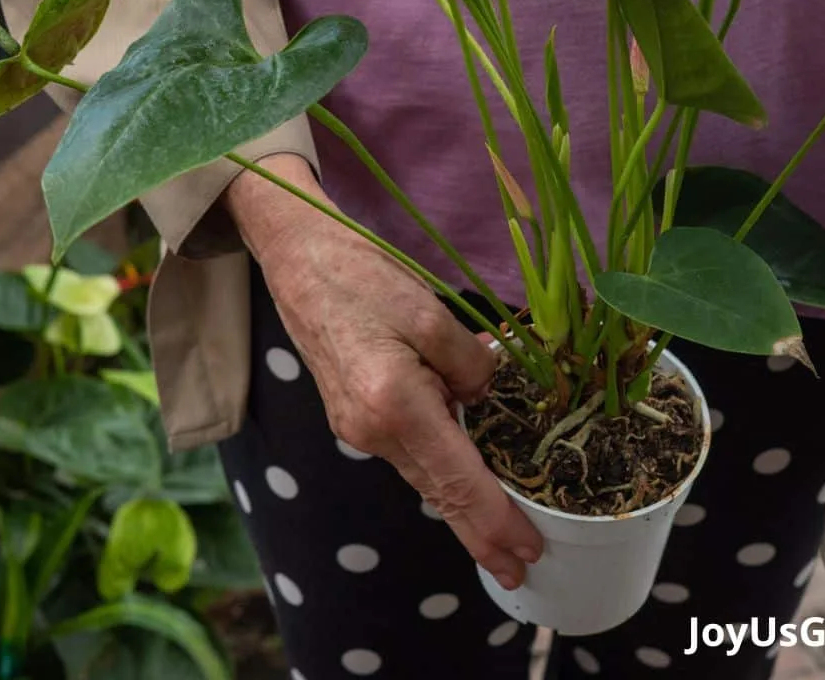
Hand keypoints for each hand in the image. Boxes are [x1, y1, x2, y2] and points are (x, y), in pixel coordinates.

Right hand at [224, 157, 543, 589]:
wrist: (297, 257)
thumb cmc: (361, 276)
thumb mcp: (429, 312)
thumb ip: (468, 363)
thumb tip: (489, 394)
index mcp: (394, 407)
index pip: (456, 481)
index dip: (495, 522)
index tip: (527, 553)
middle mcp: (372, 431)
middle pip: (437, 493)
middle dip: (480, 532)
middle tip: (522, 567)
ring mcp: (356, 427)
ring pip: (423, 475)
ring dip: (462, 504)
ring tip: (501, 531)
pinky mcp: (352, 413)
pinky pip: (408, 452)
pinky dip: (440, 471)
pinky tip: (465, 475)